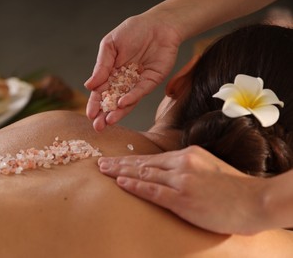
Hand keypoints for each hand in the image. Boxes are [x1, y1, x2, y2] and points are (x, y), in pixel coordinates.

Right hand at [84, 13, 180, 131]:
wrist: (159, 24)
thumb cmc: (133, 31)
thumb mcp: (110, 45)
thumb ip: (101, 66)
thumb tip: (89, 85)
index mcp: (110, 72)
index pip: (100, 91)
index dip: (94, 103)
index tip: (89, 115)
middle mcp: (123, 81)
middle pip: (112, 101)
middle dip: (104, 114)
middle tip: (97, 127)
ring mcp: (136, 83)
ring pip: (126, 101)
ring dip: (117, 112)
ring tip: (108, 121)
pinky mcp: (151, 82)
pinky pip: (140, 92)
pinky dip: (131, 98)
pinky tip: (122, 104)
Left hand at [98, 146, 271, 234]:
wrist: (254, 201)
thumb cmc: (232, 188)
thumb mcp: (208, 167)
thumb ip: (187, 167)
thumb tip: (167, 171)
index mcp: (187, 155)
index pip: (152, 158)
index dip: (131, 160)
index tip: (116, 160)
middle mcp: (182, 164)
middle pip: (143, 163)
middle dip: (119, 164)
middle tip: (100, 163)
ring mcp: (181, 181)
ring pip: (144, 174)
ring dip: (121, 173)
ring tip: (103, 170)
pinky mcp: (183, 199)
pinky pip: (154, 191)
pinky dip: (136, 186)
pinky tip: (121, 183)